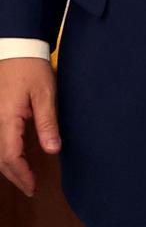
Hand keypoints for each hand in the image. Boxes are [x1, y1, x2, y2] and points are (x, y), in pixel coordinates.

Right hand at [0, 57, 59, 196]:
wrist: (18, 46)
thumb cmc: (32, 66)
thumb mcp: (45, 93)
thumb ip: (47, 122)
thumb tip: (53, 149)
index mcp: (7, 118)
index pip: (10, 156)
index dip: (21, 174)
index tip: (33, 185)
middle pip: (1, 158)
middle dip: (15, 175)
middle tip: (30, 187)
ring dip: (9, 165)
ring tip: (25, 176)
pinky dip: (6, 152)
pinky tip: (17, 155)